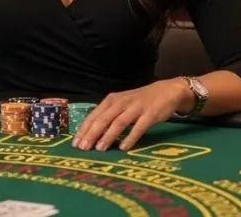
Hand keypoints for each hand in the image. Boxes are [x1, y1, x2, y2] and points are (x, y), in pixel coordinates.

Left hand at [72, 79, 190, 151]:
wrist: (165, 91)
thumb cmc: (139, 101)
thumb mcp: (121, 104)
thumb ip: (108, 116)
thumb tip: (91, 133)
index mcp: (111, 100)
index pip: (94, 115)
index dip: (84, 129)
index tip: (75, 143)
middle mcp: (121, 102)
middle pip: (103, 119)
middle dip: (92, 134)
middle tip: (83, 148)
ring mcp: (136, 108)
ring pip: (118, 123)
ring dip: (108, 136)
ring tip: (99, 149)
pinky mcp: (150, 114)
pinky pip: (138, 127)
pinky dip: (130, 137)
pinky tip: (123, 147)